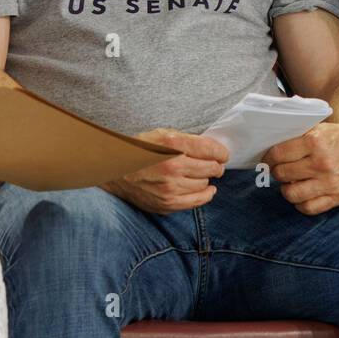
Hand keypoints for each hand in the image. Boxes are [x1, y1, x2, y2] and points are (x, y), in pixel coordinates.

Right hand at [102, 128, 226, 214]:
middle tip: (215, 164)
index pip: (211, 149)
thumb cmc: (141, 150)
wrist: (116, 171)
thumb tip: (213, 149)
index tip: (222, 154)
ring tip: (200, 174)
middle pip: (211, 168)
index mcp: (173, 144)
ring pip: (205, 184)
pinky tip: (208, 190)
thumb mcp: (163, 134)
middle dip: (216, 165)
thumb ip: (187, 140)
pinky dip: (206, 195)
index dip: (221, 152)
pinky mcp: (167, 203)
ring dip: (206, 179)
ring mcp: (170, 187)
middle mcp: (173, 166)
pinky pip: (197, 201)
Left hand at [263, 121, 338, 215]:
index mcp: (316, 142)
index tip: (268, 159)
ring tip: (290, 182)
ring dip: (286, 188)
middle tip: (279, 169)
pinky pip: (308, 208)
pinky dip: (300, 203)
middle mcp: (322, 163)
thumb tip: (271, 148)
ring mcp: (330, 183)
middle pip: (282, 173)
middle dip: (277, 171)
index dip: (269, 157)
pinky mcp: (337, 197)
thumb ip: (298, 136)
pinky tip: (302, 193)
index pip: (279, 154)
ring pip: (291, 194)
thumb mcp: (320, 128)